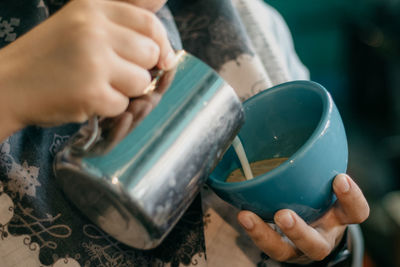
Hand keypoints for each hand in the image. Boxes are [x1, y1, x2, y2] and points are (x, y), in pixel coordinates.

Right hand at [0, 0, 175, 137]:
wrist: (7, 85)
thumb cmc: (49, 55)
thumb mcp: (81, 22)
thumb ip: (122, 12)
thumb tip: (162, 0)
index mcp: (92, 7)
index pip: (149, 23)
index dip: (161, 44)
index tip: (162, 58)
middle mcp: (93, 29)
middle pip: (150, 53)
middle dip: (141, 69)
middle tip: (117, 73)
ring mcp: (93, 61)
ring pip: (141, 81)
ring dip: (125, 90)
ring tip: (98, 84)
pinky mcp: (91, 92)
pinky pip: (123, 105)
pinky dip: (109, 107)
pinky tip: (87, 98)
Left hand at [237, 174, 368, 263]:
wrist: (315, 227)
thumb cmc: (321, 199)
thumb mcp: (328, 186)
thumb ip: (323, 166)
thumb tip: (319, 127)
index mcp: (338, 220)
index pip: (355, 213)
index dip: (351, 198)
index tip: (339, 178)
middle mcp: (320, 237)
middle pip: (315, 245)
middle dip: (299, 232)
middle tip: (283, 215)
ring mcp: (296, 247)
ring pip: (283, 251)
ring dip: (264, 234)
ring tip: (247, 217)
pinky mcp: (277, 248)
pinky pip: (264, 243)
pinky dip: (252, 230)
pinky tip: (242, 214)